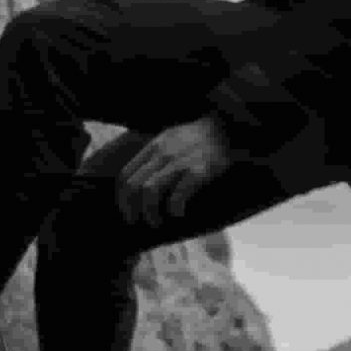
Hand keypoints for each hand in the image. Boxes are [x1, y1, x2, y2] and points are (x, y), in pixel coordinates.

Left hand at [115, 116, 233, 227]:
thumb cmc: (200, 138)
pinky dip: (174, 208)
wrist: (229, 128)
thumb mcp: (171, 139)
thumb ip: (154, 156)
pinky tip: (179, 213)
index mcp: (153, 147)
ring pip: (149, 191)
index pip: (125, 175)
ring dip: (149, 212)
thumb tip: (141, 182)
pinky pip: (177, 195)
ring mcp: (179, 162)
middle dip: (130, 209)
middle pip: (132, 185)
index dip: (121, 198)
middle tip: (136, 222)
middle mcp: (162, 154)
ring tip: (156, 222)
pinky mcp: (198, 171)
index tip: (127, 211)